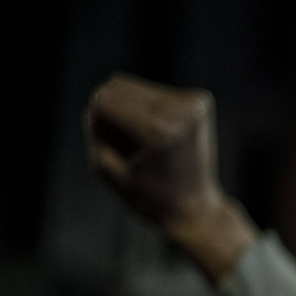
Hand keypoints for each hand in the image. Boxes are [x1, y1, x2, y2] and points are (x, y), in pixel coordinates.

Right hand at [85, 73, 256, 282]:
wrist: (195, 208)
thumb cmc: (148, 197)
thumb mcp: (106, 169)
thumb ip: (95, 130)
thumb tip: (100, 98)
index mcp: (158, 131)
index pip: (103, 101)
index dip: (98, 126)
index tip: (114, 151)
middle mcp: (180, 111)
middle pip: (117, 86)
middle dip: (113, 114)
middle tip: (131, 148)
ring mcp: (194, 103)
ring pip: (134, 87)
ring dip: (130, 111)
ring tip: (147, 144)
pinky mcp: (200, 100)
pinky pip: (154, 92)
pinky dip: (149, 110)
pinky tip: (162, 137)